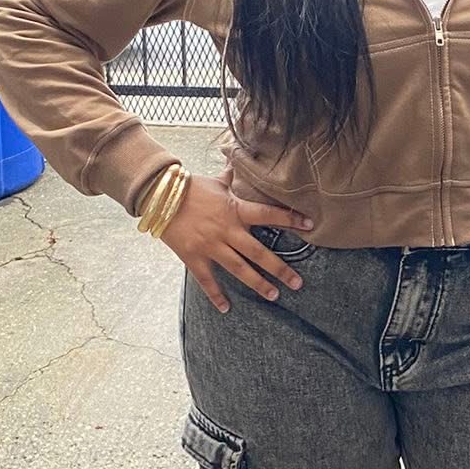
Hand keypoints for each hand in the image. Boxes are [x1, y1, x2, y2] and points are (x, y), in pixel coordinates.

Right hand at [160, 173, 313, 313]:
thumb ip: (230, 177)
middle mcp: (227, 230)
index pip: (269, 214)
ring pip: (239, 269)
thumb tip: (237, 160)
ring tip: (274, 295)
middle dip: (280, 269)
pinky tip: (226, 308)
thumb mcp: (215, 182)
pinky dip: (216, 295)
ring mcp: (211, 246)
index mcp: (235, 210)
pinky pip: (207, 281)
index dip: (291, 219)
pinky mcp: (194, 257)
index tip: (310, 225)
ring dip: (258, 284)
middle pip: (259, 253)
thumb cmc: (189, 188)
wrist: (159, 196)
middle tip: (297, 283)